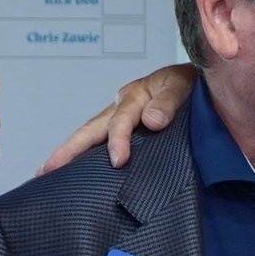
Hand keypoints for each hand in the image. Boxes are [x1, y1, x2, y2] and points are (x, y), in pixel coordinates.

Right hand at [40, 64, 193, 172]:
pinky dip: (88, 154)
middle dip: (69, 149)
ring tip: (49, 171)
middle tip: (47, 170)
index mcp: (136, 94)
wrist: (207, 84)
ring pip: (92, 134)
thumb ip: (169, 102)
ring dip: (72, 152)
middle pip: (91, 128)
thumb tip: (150, 121)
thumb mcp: (184, 86)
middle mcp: (123, 105)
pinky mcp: (129, 128)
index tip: (119, 160)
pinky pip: (103, 140)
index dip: (118, 140)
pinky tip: (77, 169)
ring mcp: (122, 116)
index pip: (121, 121)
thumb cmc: (195, 85)